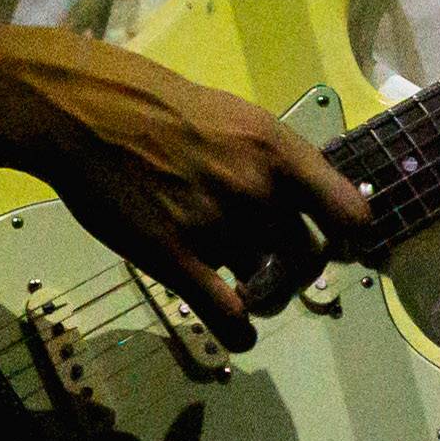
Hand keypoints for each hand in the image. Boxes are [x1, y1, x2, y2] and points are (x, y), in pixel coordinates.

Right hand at [0, 23, 374, 349]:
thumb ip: (275, 158)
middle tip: (278, 270)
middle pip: (307, 259)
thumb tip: (311, 193)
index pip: (351, 214)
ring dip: (261, 294)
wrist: (86, 113)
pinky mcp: (176, 259)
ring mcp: (217, 227)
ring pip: (265, 285)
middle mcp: (258, 191)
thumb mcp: (237, 116)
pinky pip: (227, 313)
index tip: (341, 245)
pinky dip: (240, 331)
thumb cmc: (159, 107)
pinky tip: (240, 333)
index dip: (353, 238)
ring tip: (246, 287)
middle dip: (297, 271)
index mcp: (278, 151)